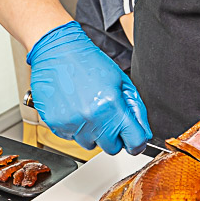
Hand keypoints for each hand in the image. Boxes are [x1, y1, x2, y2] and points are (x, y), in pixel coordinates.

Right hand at [27, 21, 150, 154]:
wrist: (58, 51)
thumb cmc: (90, 62)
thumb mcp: (122, 81)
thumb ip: (136, 110)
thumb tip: (144, 133)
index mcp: (111, 105)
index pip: (134, 143)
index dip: (137, 142)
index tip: (134, 138)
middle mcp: (91, 117)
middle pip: (112, 148)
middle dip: (113, 136)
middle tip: (108, 115)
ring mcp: (71, 123)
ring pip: (90, 144)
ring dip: (93, 132)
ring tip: (88, 108)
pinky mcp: (55, 124)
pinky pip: (72, 137)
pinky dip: (75, 127)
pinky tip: (74, 108)